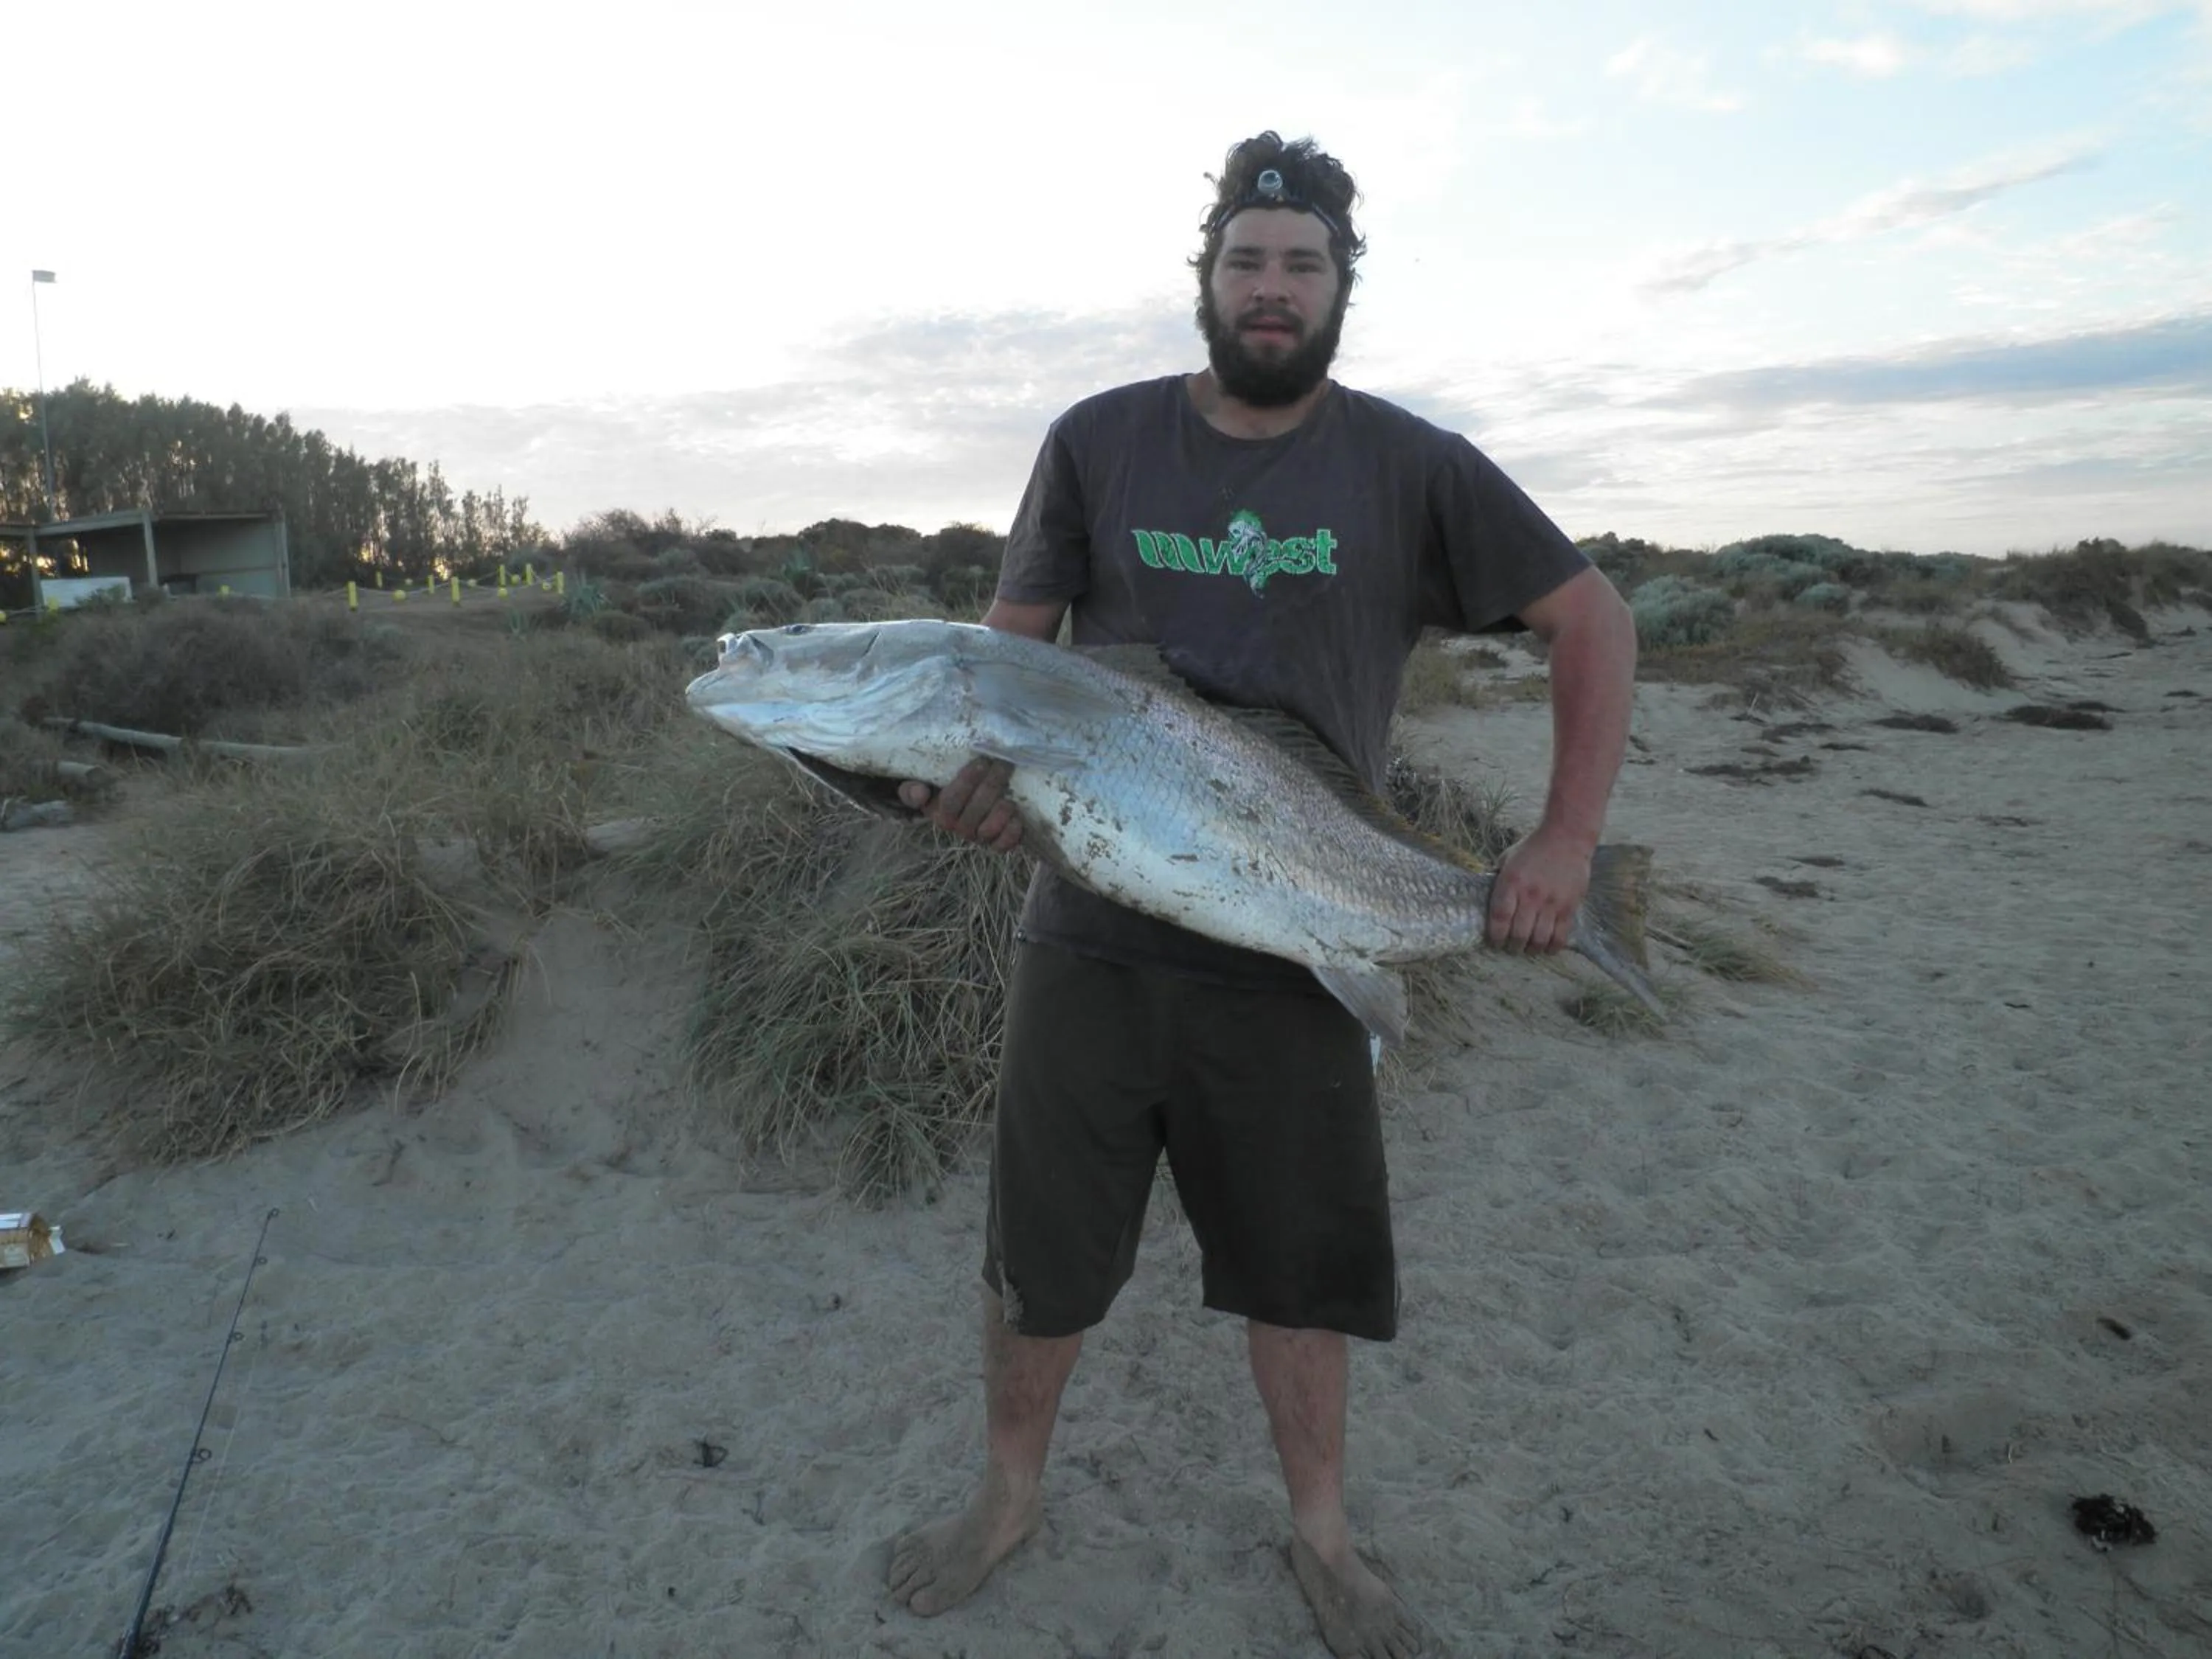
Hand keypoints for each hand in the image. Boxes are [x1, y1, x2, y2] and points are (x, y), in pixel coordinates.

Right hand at [898, 757, 1023, 852]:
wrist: (965, 802)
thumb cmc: (944, 787)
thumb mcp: (923, 783)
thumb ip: (912, 788)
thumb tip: (919, 792)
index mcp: (939, 813)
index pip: (951, 801)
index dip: (967, 782)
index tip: (981, 762)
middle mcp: (958, 828)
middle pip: (975, 810)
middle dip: (991, 785)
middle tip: (1002, 764)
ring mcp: (978, 837)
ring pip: (990, 828)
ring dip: (1002, 809)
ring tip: (1009, 790)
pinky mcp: (997, 843)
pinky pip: (1004, 844)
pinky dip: (1012, 831)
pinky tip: (1017, 815)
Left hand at [1486, 825, 1592, 953]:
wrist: (1567, 837)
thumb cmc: (1533, 847)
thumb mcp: (1507, 859)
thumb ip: (1498, 879)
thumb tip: (1487, 897)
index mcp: (1511, 883)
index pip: (1499, 918)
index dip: (1495, 936)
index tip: (1494, 942)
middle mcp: (1531, 895)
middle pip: (1519, 933)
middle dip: (1513, 946)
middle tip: (1511, 947)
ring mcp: (1551, 902)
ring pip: (1540, 938)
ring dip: (1532, 949)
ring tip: (1528, 949)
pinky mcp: (1569, 907)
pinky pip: (1560, 935)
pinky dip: (1552, 947)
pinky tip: (1547, 948)